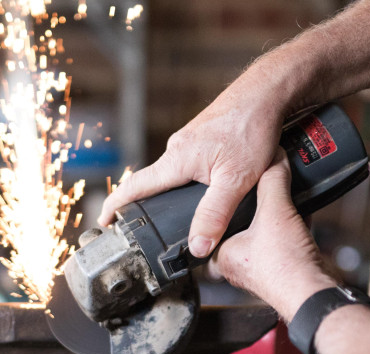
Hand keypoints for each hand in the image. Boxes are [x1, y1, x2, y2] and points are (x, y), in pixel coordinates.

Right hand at [98, 68, 287, 258]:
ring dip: (170, 192)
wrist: (266, 92)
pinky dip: (187, 179)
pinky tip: (205, 189)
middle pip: (152, 182)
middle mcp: (176, 149)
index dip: (115, 206)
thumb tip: (198, 246)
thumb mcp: (236, 179)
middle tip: (141, 229)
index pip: (135, 186)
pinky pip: (187, 163)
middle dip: (144, 205)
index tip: (103, 221)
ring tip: (175, 215)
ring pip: (172, 173)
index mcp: (176, 160)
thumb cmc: (252, 128)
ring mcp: (189, 141)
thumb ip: (216, 214)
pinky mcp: (202, 137)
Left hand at [207, 152, 337, 320]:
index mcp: (221, 255)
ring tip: (286, 199)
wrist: (314, 292)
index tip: (241, 180)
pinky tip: (301, 214)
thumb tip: (274, 160)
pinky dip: (293, 225)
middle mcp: (237, 263)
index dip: (230, 196)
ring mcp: (260, 266)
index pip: (218, 217)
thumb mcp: (274, 212)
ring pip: (265, 229)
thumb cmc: (285, 267)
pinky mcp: (282, 266)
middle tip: (267, 186)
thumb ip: (272, 181)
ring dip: (279, 214)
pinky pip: (283, 238)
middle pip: (244, 220)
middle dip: (260, 204)